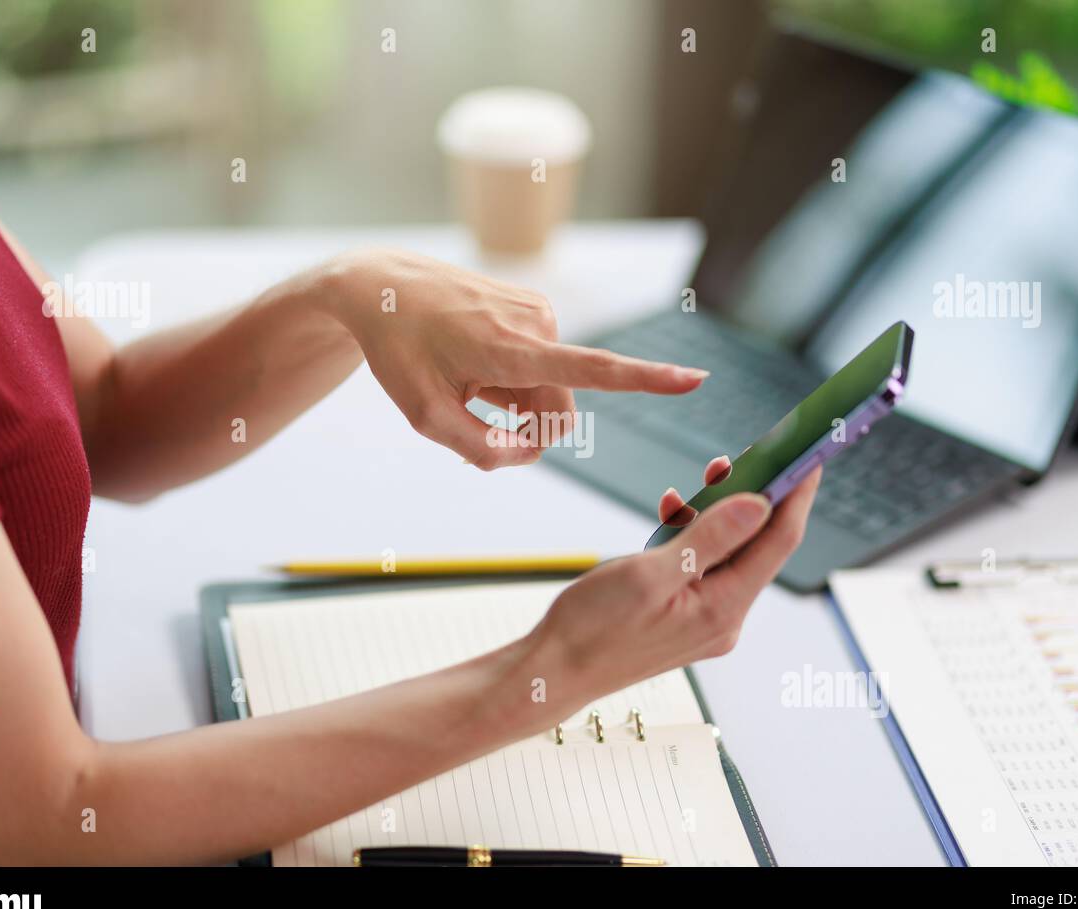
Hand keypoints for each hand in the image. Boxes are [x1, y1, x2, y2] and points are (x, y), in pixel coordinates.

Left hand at [319, 249, 708, 468]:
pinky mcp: (537, 308)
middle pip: (563, 410)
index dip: (645, 380)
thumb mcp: (424, 416)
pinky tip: (479, 369)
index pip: (591, 370)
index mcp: (510, 349)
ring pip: (555, 390)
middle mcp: (536, 325)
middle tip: (481, 437)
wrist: (383, 287)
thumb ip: (480, 449)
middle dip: (531, 434)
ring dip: (520, 407)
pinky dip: (517, 383)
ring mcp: (540, 312)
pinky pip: (546, 366)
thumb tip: (527, 454)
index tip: (694, 378)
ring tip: (471, 390)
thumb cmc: (399, 350)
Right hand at [526, 464, 820, 713]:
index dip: (796, 494)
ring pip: (728, 554)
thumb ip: (709, 538)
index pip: (779, 541)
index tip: (808, 455)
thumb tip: (759, 504)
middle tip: (742, 456)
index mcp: (723, 610)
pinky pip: (703, 567)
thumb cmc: (593, 627)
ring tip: (697, 483)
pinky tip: (671, 516)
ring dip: (716, 515)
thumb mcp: (650, 574)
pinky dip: (691, 537)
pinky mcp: (684, 616)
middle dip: (754, 498)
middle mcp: (724, 618)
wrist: (553, 672)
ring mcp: (705, 620)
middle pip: (758, 546)